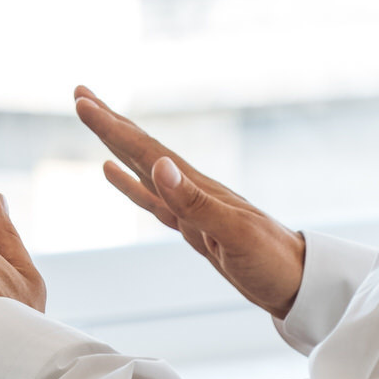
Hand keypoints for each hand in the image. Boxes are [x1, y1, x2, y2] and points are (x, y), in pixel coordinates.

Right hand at [74, 86, 306, 318]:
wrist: (298, 284)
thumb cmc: (273, 261)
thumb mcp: (234, 235)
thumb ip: (195, 202)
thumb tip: (160, 165)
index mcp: (197, 188)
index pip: (146, 151)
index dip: (112, 127)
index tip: (83, 102)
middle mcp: (191, 189)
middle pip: (141, 149)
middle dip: (109, 122)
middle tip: (81, 95)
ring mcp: (190, 206)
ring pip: (142, 167)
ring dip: (115, 144)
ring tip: (94, 120)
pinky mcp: (191, 226)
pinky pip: (151, 198)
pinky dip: (128, 183)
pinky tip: (112, 171)